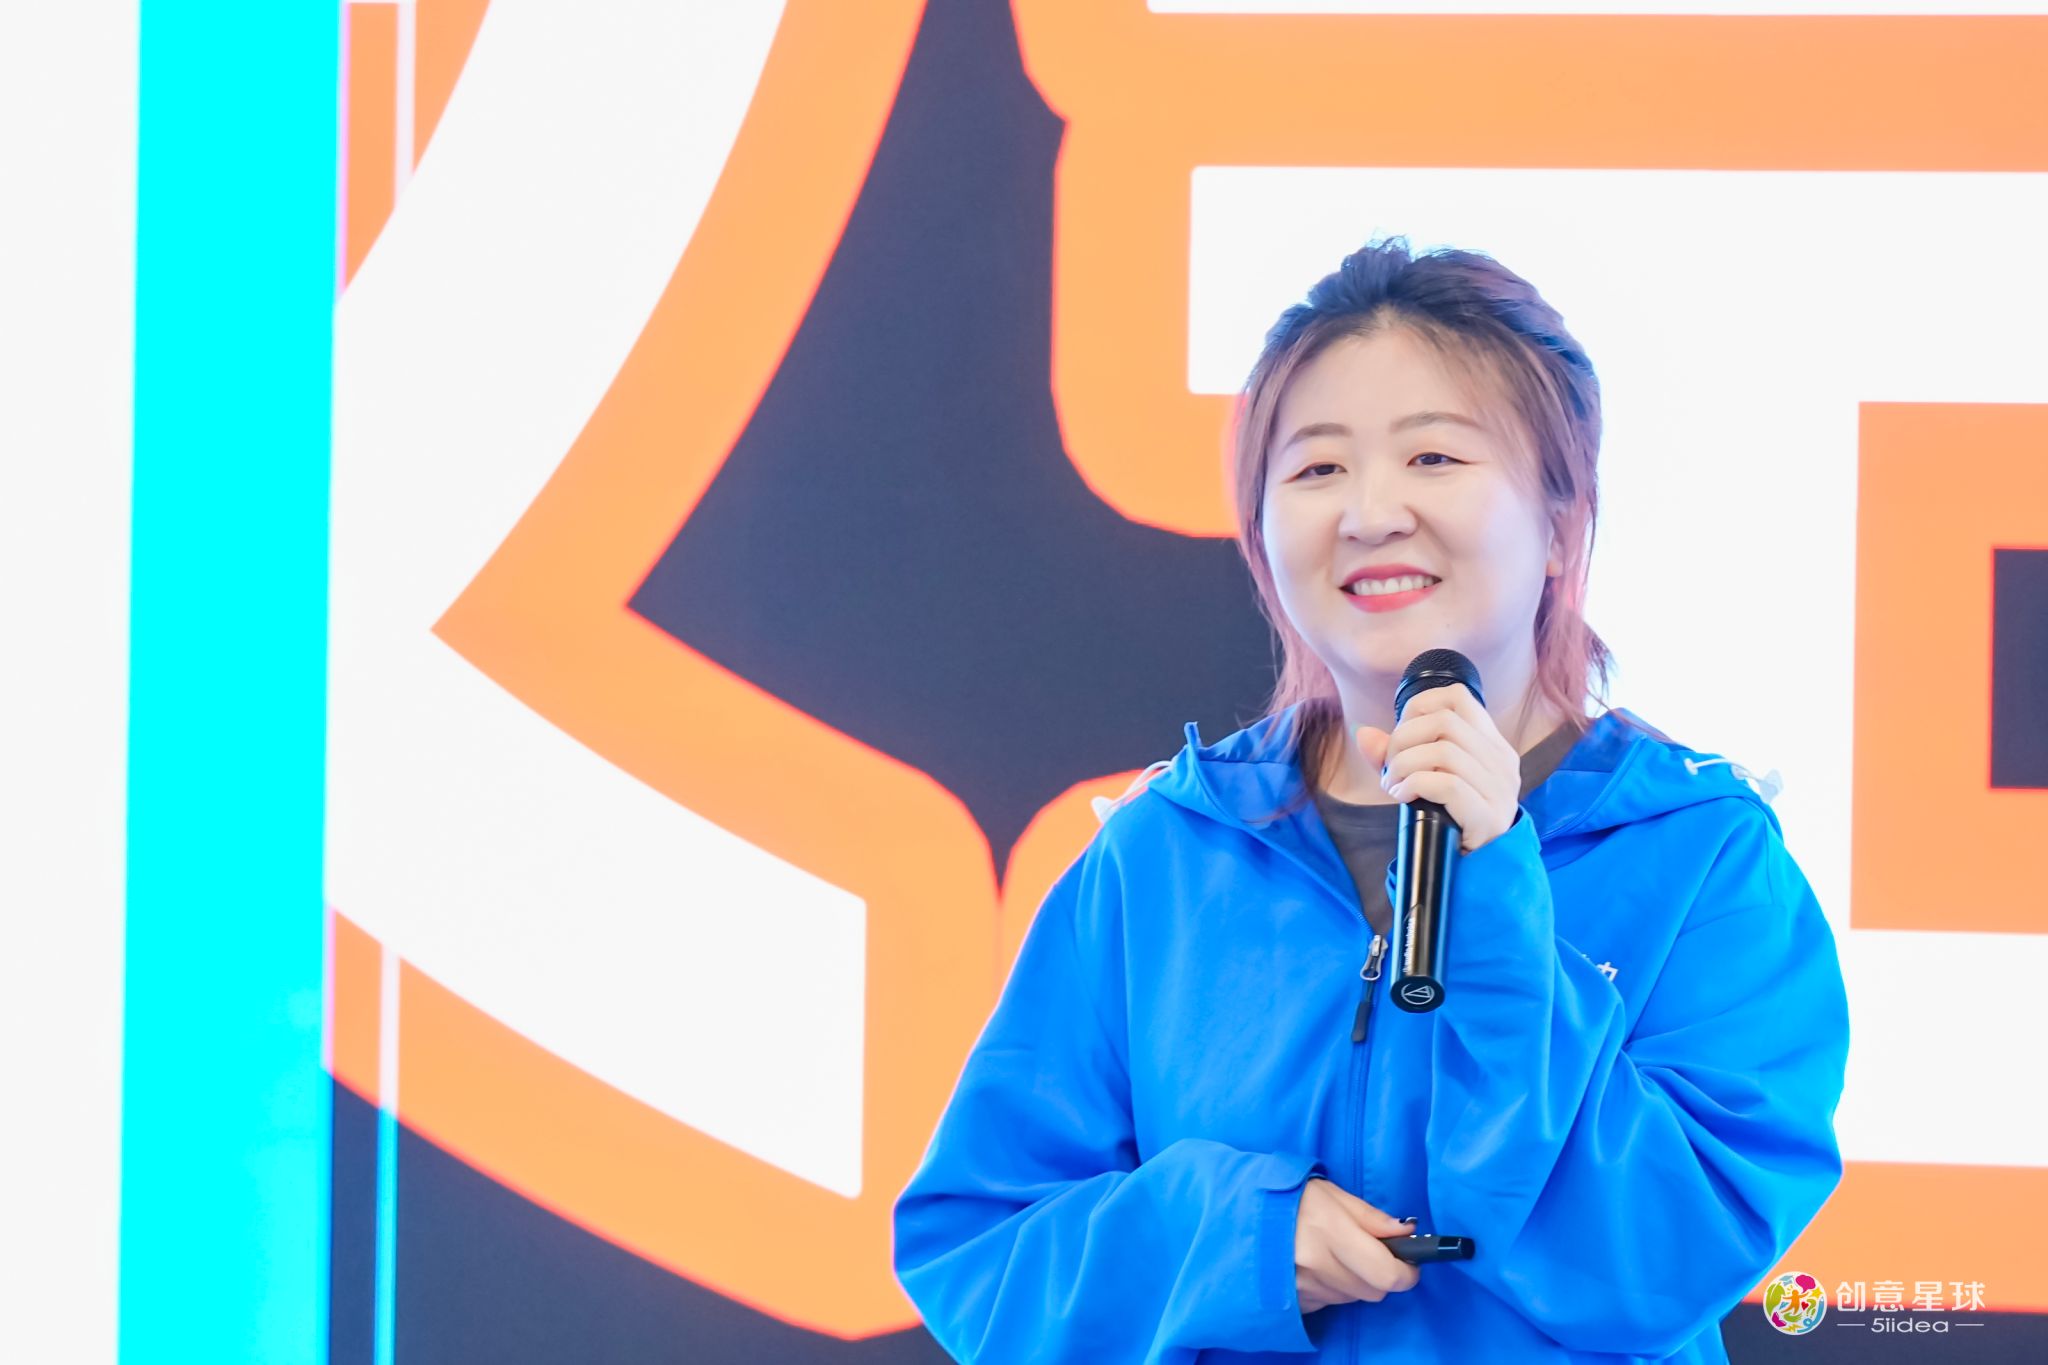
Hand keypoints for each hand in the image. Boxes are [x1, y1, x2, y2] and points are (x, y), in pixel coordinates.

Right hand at [1293, 1178, 1421, 1312]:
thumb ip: (1371, 1217)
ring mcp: (1302, 1287)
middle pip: (1373, 1291)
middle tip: (1369, 1252)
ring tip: (1333, 1253)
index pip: (1386, 1274)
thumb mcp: (1330, 1194)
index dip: (1406, 1272)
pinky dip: (1331, 1288)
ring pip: (1351, 1297)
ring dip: (1354, 1281)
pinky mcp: (1292, 1300)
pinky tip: (1316, 1266)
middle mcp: (1316, 1266)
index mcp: (1329, 1232)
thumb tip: (1407, 1233)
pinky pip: (1329, 1302)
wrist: (1237, 1211)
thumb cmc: (1287, 1195)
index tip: (1409, 1264)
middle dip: (1380, 1274)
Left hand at [1353, 683, 1520, 853]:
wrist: (1481, 870)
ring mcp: (1499, 788)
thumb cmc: (1451, 819)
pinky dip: (1414, 785)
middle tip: (1390, 768)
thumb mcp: (1427, 779)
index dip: (1419, 707)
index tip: (1400, 736)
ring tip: (1393, 785)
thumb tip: (1364, 735)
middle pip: (1444, 721)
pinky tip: (1403, 796)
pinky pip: (1446, 784)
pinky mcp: (1488, 815)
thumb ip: (1396, 755)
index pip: (1457, 697)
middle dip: (1402, 740)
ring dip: (1403, 765)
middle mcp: (1501, 761)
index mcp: (1492, 744)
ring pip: (1443, 751)